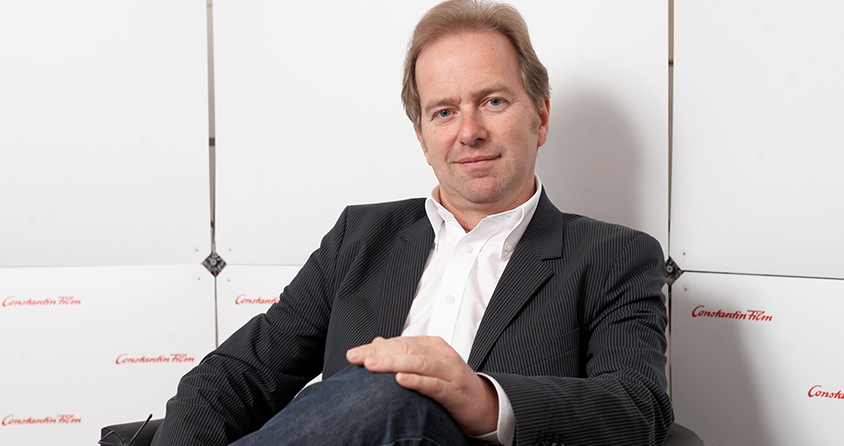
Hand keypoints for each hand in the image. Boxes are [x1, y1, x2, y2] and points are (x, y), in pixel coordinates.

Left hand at [346, 336, 497, 435]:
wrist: (485, 405)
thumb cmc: (453, 386)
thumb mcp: (428, 366)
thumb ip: (405, 354)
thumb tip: (377, 344)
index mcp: (434, 346)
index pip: (400, 342)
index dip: (375, 347)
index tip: (353, 353)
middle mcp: (442, 355)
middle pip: (407, 349)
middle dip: (378, 353)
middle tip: (355, 357)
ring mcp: (450, 372)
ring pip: (419, 363)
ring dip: (393, 363)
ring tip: (371, 365)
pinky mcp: (456, 392)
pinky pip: (435, 385)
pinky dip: (417, 381)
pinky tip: (400, 380)